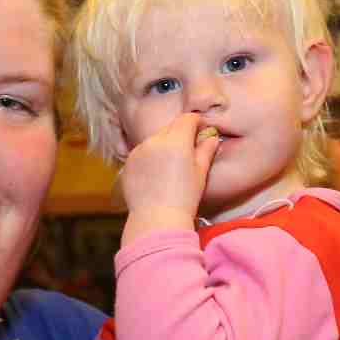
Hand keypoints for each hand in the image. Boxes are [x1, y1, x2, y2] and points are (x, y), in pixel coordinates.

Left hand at [119, 111, 218, 232]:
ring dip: (164, 145)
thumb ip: (206, 150)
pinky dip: (150, 157)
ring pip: (154, 139)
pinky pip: (142, 152)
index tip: (201, 130)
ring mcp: (138, 151)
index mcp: (176, 141)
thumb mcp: (200, 173)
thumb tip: (212, 137)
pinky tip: (156, 175)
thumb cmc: (184, 198)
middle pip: (170, 127)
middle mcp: (154, 141)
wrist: (157, 219)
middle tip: (188, 150)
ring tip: (170, 166)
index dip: (196, 122)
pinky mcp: (128, 163)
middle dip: (180, 133)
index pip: (187, 119)